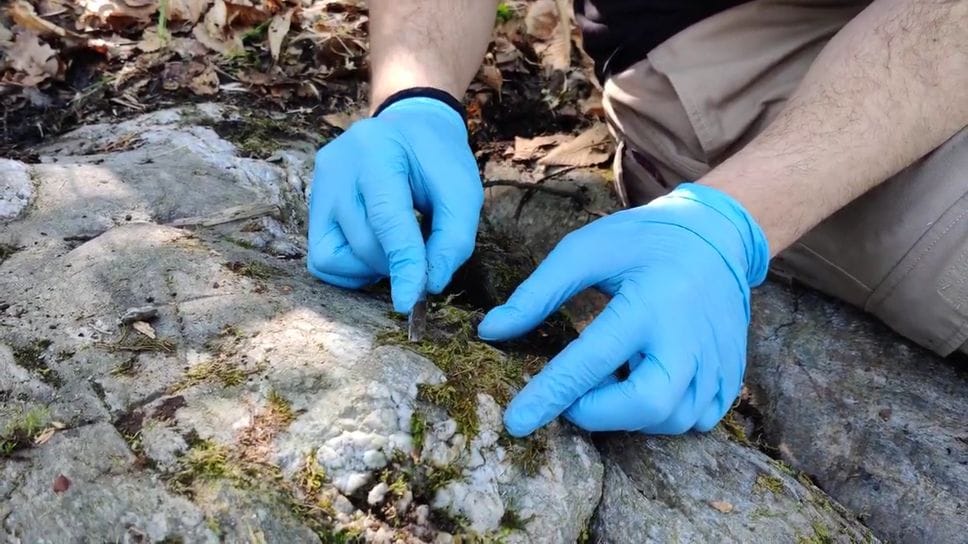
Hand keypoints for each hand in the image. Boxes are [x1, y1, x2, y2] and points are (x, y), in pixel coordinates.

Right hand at [307, 97, 483, 312]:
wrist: (408, 128)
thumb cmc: (437, 159)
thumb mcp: (462, 190)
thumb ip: (453, 238)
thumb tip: (428, 285)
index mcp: (377, 151)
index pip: (386, 219)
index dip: (402, 264)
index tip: (410, 303)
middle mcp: (336, 167)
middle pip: (362, 243)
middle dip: (394, 264)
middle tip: (420, 255)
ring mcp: (318, 187)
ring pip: (332, 256)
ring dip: (371, 267)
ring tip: (395, 247)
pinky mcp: (312, 207)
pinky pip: (321, 259)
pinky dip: (350, 267)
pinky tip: (374, 250)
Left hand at [478, 183, 769, 436]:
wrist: (716, 235)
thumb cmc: (641, 241)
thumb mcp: (584, 250)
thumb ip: (537, 293)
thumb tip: (490, 331)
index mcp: (650, 302)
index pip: (591, 361)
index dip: (550, 395)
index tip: (516, 422)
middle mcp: (689, 337)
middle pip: (647, 405)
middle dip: (599, 413)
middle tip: (575, 396)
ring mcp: (717, 360)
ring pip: (673, 420)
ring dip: (630, 413)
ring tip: (615, 374)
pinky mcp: (731, 374)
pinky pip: (697, 419)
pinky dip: (664, 414)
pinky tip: (647, 380)